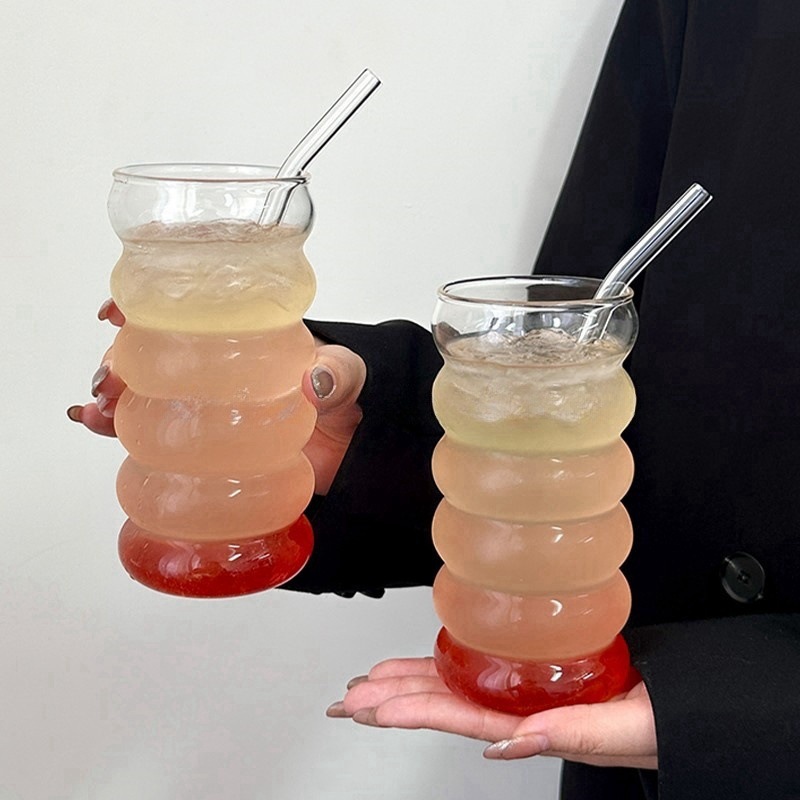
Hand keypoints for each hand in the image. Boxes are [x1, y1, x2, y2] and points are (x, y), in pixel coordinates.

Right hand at [67, 300, 366, 494]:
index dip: (146, 302)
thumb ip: (340, 374)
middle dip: (120, 357)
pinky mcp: (209, 440)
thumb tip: (314, 382)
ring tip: (98, 410)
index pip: (190, 306)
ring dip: (113, 394)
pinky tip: (96, 424)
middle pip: (155, 349)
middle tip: (110, 379)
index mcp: (247, 333)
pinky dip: (120, 426)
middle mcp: (220, 363)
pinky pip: (157, 430)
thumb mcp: (351, 373)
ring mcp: (211, 402)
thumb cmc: (352, 392)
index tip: (116, 312)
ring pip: (146, 389)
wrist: (359, 446)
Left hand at [327, 657, 656, 769]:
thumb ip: (568, 735)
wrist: (677, 705)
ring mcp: (523, 692)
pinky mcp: (533, 672)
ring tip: (371, 683)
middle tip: (352, 697)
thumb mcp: (621, 732)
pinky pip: (479, 670)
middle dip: (394, 700)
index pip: (459, 719)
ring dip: (409, 684)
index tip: (372, 706)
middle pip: (444, 705)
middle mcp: (520, 711)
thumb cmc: (654, 722)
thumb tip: (510, 743)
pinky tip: (426, 668)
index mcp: (535, 727)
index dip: (413, 711)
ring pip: (454, 687)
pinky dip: (446, 668)